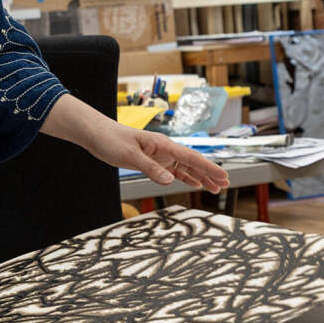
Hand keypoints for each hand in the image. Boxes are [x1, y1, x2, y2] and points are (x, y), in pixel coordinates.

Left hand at [94, 125, 230, 191]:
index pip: (191, 157)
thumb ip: (150, 168)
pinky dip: (185, 177)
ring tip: (215, 187)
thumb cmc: (112, 140)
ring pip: (185, 168)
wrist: (97, 134)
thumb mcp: (130, 155)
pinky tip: (193, 184)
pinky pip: (173, 171)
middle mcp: (164, 150)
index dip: (209, 168)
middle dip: (210, 173)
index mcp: (163, 145)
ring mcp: (159, 156)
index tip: (223, 176)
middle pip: (193, 162)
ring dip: (200, 177)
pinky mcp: (151, 161)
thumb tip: (170, 181)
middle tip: (226, 184)